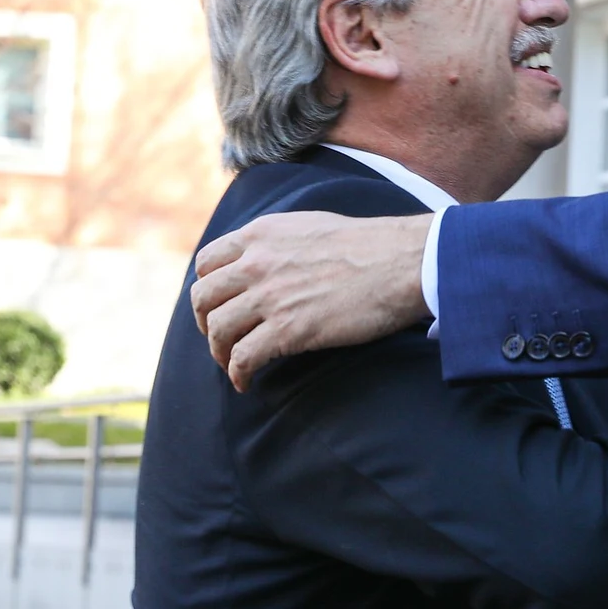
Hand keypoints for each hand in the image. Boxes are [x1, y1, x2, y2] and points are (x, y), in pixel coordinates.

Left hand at [190, 211, 431, 390]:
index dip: (207, 286)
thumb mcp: (313, 226)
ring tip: (233, 364)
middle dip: (206, 323)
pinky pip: (242, 358)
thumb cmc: (372, 245)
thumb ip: (281, 241)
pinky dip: (238, 374)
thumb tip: (274, 259)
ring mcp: (270, 297)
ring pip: (218, 330)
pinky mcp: (287, 330)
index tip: (218, 303)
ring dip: (220, 352)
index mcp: (262, 234)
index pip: (208, 262)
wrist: (403, 262)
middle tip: (220, 337)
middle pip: (203, 298)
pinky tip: (246, 382)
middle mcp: (257, 263)